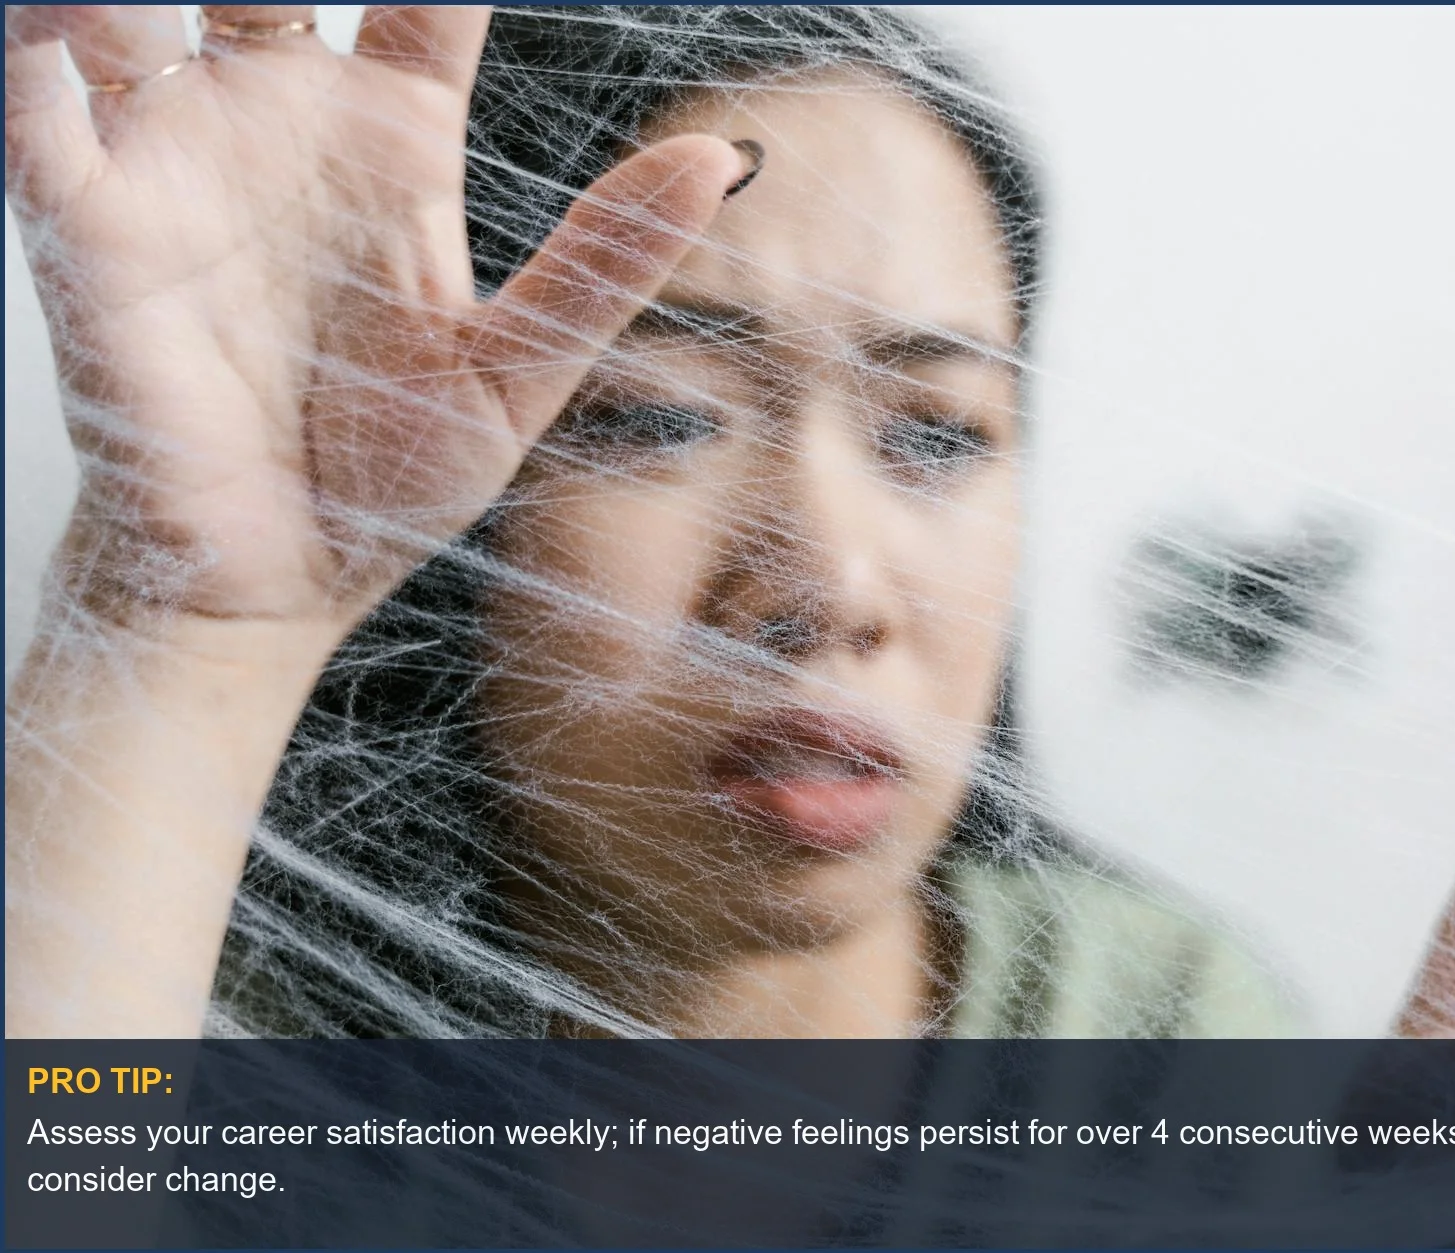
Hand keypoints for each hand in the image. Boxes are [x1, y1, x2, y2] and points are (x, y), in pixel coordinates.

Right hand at [5, 4, 745, 643]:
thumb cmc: (394, 486)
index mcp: (393, 151)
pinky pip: (38, 98)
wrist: (276, 586)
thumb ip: (608, 263)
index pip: (421, 4)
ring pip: (133, 5)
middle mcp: (282, 130)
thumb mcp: (522, 378)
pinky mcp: (90, 218)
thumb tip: (720, 162)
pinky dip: (37, 41)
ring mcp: (179, 160)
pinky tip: (68, 14)